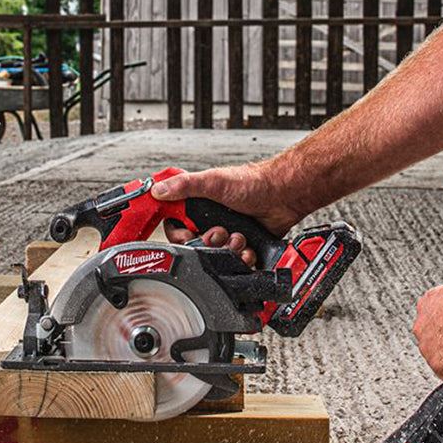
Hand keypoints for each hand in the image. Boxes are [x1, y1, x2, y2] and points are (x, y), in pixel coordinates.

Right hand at [151, 164, 302, 266]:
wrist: (284, 195)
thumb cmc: (253, 183)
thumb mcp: (214, 181)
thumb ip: (184, 185)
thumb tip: (157, 190)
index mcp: (199, 203)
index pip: (176, 225)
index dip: (180, 234)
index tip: (188, 235)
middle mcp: (212, 218)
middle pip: (196, 244)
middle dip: (208, 243)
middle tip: (219, 234)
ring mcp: (228, 232)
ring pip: (216, 255)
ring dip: (227, 251)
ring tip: (239, 238)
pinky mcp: (244, 243)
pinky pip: (236, 261)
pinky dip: (243, 258)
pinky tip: (248, 248)